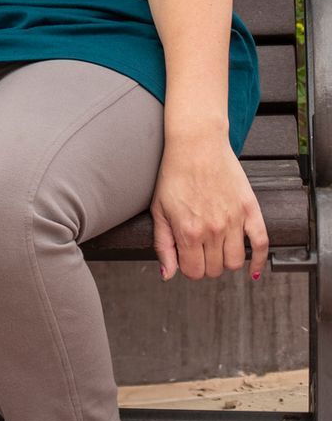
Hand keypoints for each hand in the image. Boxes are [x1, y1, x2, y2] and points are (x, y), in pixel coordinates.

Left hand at [151, 138, 267, 281]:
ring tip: (218, 250)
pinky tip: (254, 268)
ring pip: (236, 263)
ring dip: (226, 262)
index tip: (187, 259)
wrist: (197, 146)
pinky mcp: (250, 211)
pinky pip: (262, 245)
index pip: (193, 271)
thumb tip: (167, 274)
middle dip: (206, 264)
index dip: (188, 268)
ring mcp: (234, 221)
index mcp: (188, 231)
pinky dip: (259, 261)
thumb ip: (163, 245)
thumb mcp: (159, 210)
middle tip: (200, 251)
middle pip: (215, 269)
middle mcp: (213, 230)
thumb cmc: (174, 174)